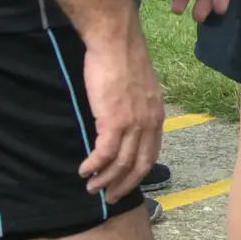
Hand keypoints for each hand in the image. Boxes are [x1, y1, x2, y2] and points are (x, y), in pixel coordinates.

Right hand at [81, 25, 163, 201]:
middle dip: (123, 185)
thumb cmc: (123, 60)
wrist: (116, 42)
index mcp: (156, 115)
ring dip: (105, 179)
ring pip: (121, 163)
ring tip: (91, 187)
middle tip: (109, 196)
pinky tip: (83, 170)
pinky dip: (94, 165)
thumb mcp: (139, 88)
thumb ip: (137, 108)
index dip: (137, 173)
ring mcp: (133, 123)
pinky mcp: (114, 120)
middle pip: (139, 165)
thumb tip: (126, 122)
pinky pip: (104, 153)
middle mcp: (149, 123)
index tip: (125, 183)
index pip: (151, 153)